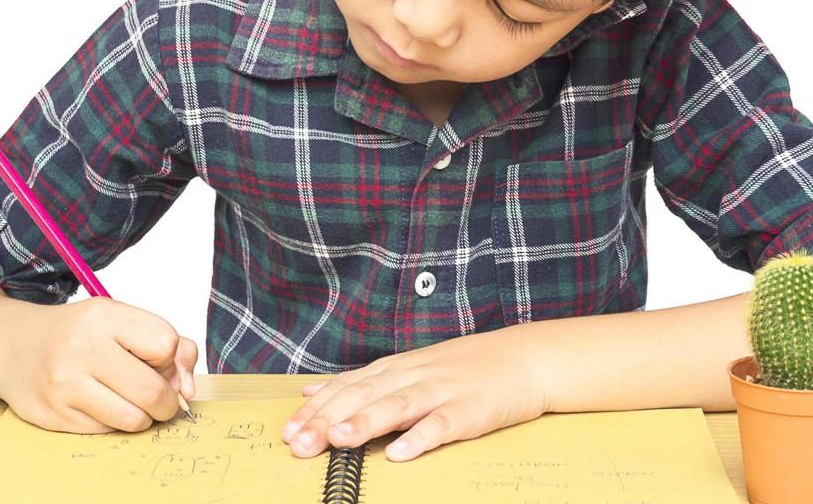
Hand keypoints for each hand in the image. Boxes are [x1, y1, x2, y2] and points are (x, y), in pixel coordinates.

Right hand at [0, 295, 197, 433]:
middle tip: (159, 396)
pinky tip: (100, 404)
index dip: (168, 357)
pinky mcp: (54, 416)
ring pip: (134, 419)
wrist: (12, 346)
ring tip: (130, 400)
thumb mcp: (120, 321)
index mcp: (103, 316)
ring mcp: (64, 385)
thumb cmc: (77, 333)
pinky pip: (108, 431)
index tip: (155, 359)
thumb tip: (189, 390)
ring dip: (143, 416)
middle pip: (153, 390)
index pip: (165, 343)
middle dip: (167, 400)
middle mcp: (81, 348)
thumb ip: (170, 346)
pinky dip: (114, 423)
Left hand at [279, 325, 549, 461]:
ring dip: (366, 422)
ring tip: (339, 440)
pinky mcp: (470, 410)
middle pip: (364, 396)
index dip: (315, 410)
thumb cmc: (462, 368)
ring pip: (398, 406)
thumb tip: (311, 390)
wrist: (524, 359)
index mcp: (394, 369)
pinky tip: (401, 453)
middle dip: (328, 420)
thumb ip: (359, 382)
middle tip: (299, 443)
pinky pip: (443, 424)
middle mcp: (412, 376)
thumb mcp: (406, 367)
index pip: (346, 387)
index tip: (288, 432)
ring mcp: (442, 391)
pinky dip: (421, 437)